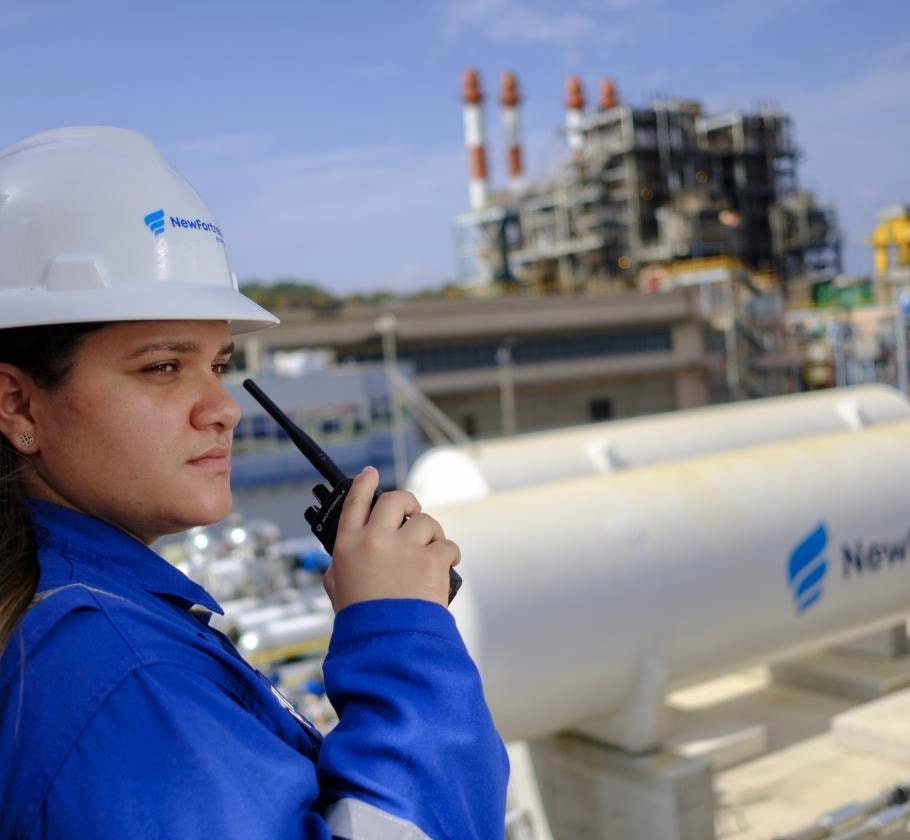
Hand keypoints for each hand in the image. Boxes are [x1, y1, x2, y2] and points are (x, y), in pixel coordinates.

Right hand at [322, 466, 459, 610]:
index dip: (364, 483)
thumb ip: (341, 567)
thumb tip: (344, 558)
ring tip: (429, 554)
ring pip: (426, 521)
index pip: (355, 501)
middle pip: (395, 500)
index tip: (371, 473)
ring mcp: (404, 548)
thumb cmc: (364, 622)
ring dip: (431, 534)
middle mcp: (375, 540)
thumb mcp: (339, 591)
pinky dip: (449, 555)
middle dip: (407, 503)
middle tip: (412, 514)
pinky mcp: (431, 560)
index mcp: (349, 546)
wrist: (388, 645)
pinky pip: (447, 545)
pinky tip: (444, 567)